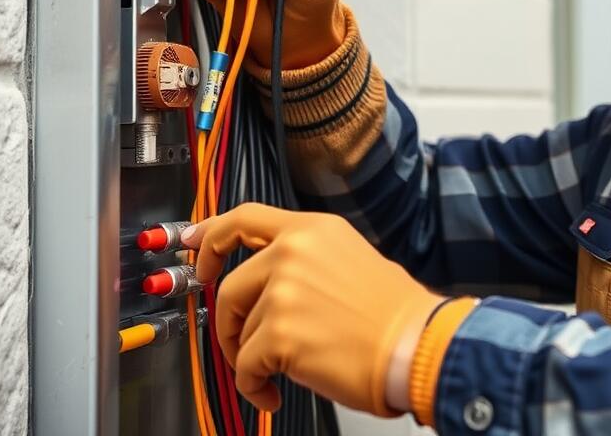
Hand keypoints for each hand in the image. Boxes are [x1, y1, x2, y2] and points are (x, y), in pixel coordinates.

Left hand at [181, 204, 443, 414]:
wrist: (416, 346)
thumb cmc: (392, 314)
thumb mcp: (349, 259)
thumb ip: (304, 260)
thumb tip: (265, 282)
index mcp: (313, 230)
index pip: (244, 218)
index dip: (210, 235)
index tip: (193, 246)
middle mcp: (292, 253)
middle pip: (229, 287)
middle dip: (230, 323)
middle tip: (243, 344)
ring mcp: (283, 292)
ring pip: (239, 331)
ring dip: (251, 358)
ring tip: (278, 372)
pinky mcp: (278, 333)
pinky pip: (244, 366)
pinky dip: (253, 386)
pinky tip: (273, 392)